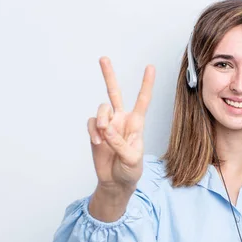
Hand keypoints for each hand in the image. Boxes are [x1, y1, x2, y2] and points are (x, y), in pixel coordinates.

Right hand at [87, 57, 154, 190]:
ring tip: (102, 137)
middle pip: (115, 93)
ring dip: (101, 121)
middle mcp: (122, 120)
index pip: (143, 100)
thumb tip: (107, 128)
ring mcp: (108, 125)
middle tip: (103, 58)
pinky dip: (93, 131)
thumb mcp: (131, 159)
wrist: (115, 182)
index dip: (146, 84)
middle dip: (109, 76)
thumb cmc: (130, 171)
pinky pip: (91, 123)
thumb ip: (119, 143)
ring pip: (101, 109)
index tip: (150, 67)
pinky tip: (97, 142)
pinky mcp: (96, 132)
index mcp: (136, 124)